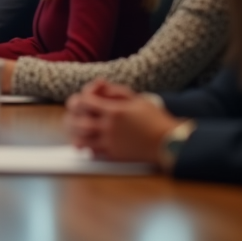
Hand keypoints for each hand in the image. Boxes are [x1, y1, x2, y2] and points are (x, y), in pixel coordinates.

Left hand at [64, 79, 180, 163]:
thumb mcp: (137, 98)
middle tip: (74, 115)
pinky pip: (92, 152)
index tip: (83, 99)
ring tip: (76, 128)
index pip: (84, 102)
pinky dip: (84, 147)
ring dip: (75, 132)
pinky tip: (85, 142)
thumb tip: (98, 85)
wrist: (169, 142)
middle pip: (78, 121)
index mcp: (114, 111)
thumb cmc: (155, 118)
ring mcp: (110, 142)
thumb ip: (115, 91)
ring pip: (81, 138)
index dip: (79, 99)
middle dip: (72, 116)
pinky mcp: (114, 155)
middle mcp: (109, 127)